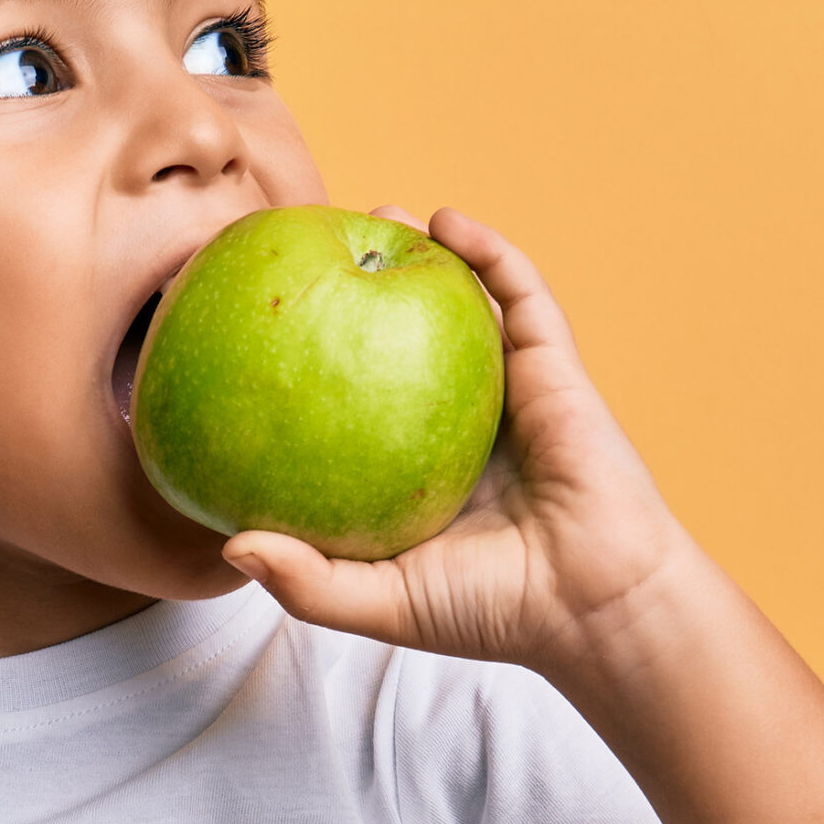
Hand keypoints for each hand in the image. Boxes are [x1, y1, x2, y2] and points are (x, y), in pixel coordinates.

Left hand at [223, 208, 692, 674]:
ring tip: (378, 212)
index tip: (268, 321)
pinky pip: (522, 296)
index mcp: (416, 464)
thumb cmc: (490, 611)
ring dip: (425, 251)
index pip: (359, 396)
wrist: (594, 607)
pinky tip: (448, 221)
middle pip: (406, 338)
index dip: (320, 356)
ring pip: (463, 305)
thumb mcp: (379, 602)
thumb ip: (305, 581)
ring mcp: (509, 390)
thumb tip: (230, 544)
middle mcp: (459, 420)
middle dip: (365, 288)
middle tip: (315, 247)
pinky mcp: (554, 370)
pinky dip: (490, 251)